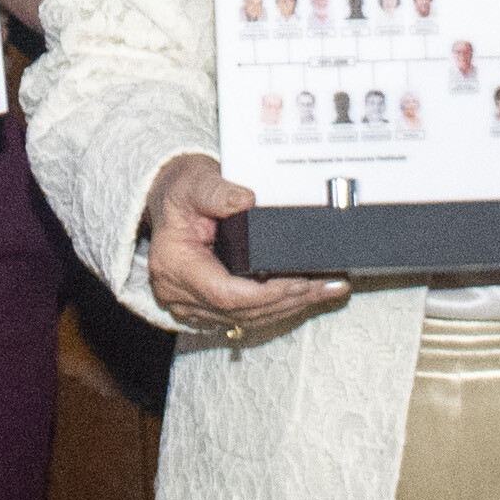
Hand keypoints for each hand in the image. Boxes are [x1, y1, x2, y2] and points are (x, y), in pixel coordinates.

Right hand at [143, 152, 348, 345]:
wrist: (171, 200)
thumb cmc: (181, 190)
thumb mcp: (195, 180)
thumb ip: (217, 191)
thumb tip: (246, 200)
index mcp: (174, 265)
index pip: (225, 294)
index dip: (266, 294)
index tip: (300, 282)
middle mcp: (178, 292)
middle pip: (242, 311)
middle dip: (289, 300)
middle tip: (328, 285)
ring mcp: (191, 305)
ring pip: (247, 319)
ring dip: (289, 306)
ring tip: (326, 289)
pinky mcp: (206, 307)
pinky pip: (245, 316)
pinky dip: (276, 306)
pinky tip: (304, 295)